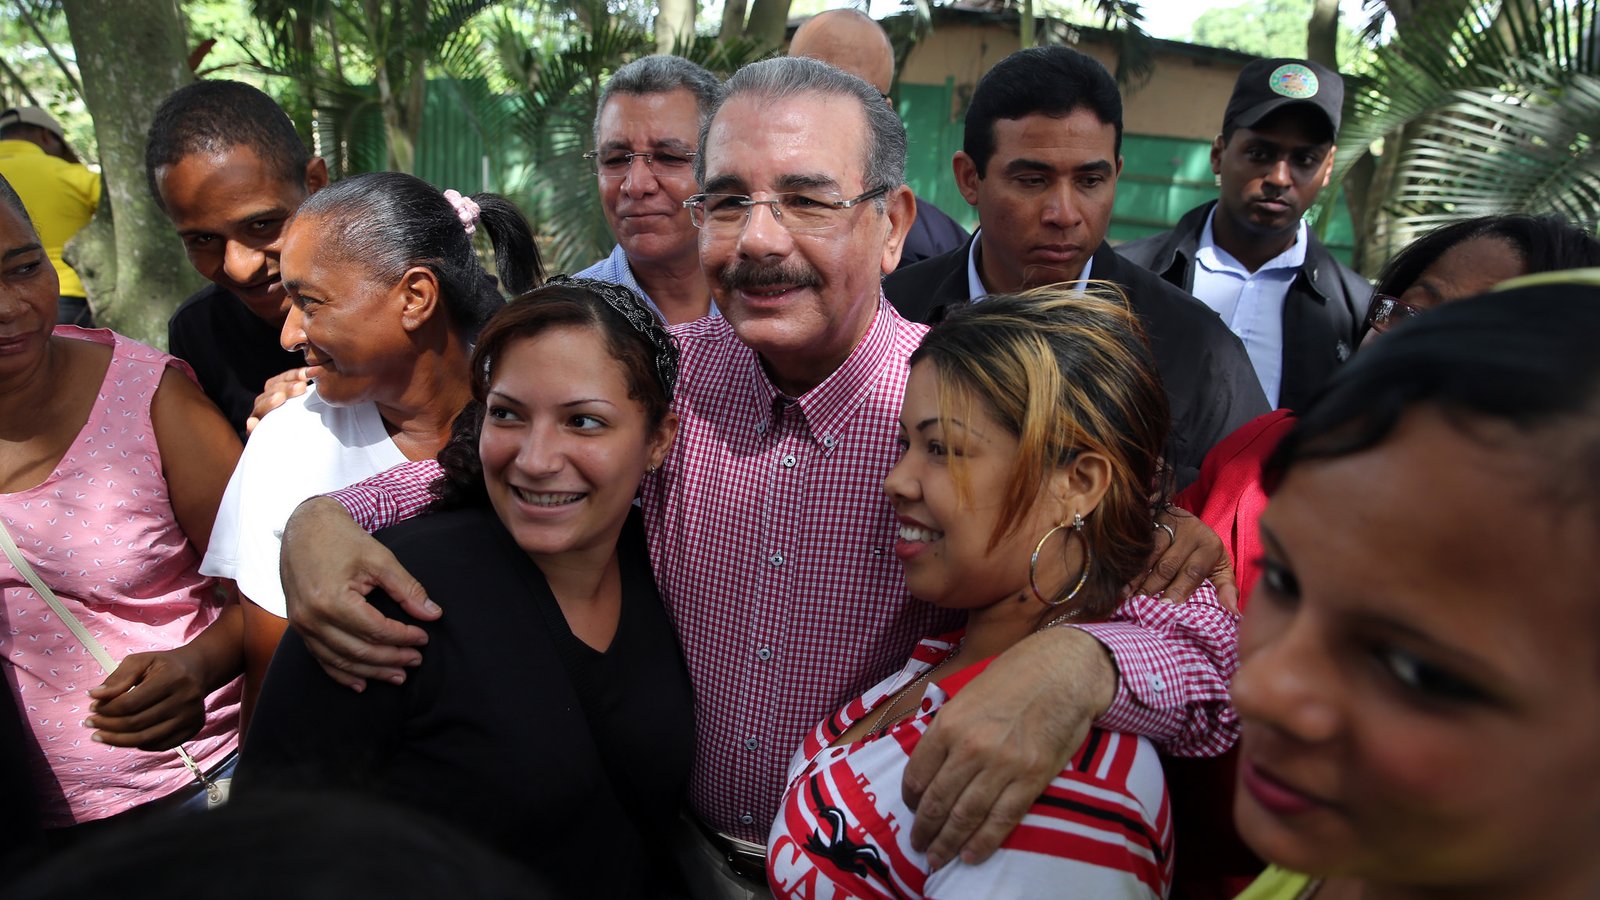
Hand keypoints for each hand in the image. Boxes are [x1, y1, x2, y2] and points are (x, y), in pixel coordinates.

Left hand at [85, 649, 209, 749]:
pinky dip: (138, 745)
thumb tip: (95, 696)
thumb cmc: (164, 665)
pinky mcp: (194, 729)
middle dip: (107, 726)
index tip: (92, 708)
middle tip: (90, 723)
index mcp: (173, 678)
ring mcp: (192, 717)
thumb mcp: (140, 661)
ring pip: (145, 739)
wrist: (198, 670)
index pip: (130, 703)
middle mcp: (186, 699)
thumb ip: (118, 678)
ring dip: (117, 740)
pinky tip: (125, 737)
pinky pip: (159, 746)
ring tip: (99, 735)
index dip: (106, 709)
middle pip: (136, 724)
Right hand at [245, 366, 322, 434]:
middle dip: (286, 387)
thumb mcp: (314, 407)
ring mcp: (261, 418)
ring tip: (280, 398)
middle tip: (301, 387)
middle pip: (272, 391)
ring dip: (270, 402)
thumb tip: (320, 373)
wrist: (305, 454)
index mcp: (279, 394)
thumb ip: (314, 393)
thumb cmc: (313, 425)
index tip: (307, 375)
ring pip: (261, 406)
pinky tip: (253, 423)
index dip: (293, 376)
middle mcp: (267, 404)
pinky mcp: (257, 434)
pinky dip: (252, 426)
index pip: (282, 380)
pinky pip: (253, 430)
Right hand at [280, 497, 436, 691]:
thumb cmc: (343, 540)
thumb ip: (407, 589)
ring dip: (371, 672)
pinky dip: (342, 673)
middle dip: (391, 659)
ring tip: (398, 676)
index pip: (376, 630)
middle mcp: (312, 618)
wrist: (304, 528)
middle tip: (416, 660)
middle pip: (359, 651)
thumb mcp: (380, 559)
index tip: (424, 638)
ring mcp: (302, 625)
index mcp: (332, 600)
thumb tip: (433, 614)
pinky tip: (361, 683)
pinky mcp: (298, 627)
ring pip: (340, 660)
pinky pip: (321, 658)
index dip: (403, 637)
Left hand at [904, 627, 1116, 869]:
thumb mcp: (967, 695)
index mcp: (948, 724)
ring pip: (965, 816)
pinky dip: (983, 843)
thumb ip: (947, 730)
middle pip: (937, 802)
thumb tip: (930, 764)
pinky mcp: (1032, 778)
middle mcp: (970, 748)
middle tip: (918, 844)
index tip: (911, 810)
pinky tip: (969, 856)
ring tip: (936, 858)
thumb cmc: (1013, 677)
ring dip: (947, 843)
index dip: (910, 800)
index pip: (917, 775)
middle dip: (924, 829)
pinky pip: (1002, 820)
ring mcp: (1002, 765)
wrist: (1062, 670)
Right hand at [1130, 506, 1238, 611]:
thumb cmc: (1203, 553)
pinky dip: (1130, 566)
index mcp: (1209, 545)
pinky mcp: (1151, 522)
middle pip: (1168, 565)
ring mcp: (1168, 525)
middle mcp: (1190, 532)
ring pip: (1150, 555)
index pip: (1193, 571)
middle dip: (1154, 588)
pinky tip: (1124, 582)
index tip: (1167, 606)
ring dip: (1138, 578)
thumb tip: (1233, 611)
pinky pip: (1138, 547)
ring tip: (1129, 597)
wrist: (1187, 520)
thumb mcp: (1220, 567)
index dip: (1179, 589)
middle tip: (1143, 606)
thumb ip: (1226, 588)